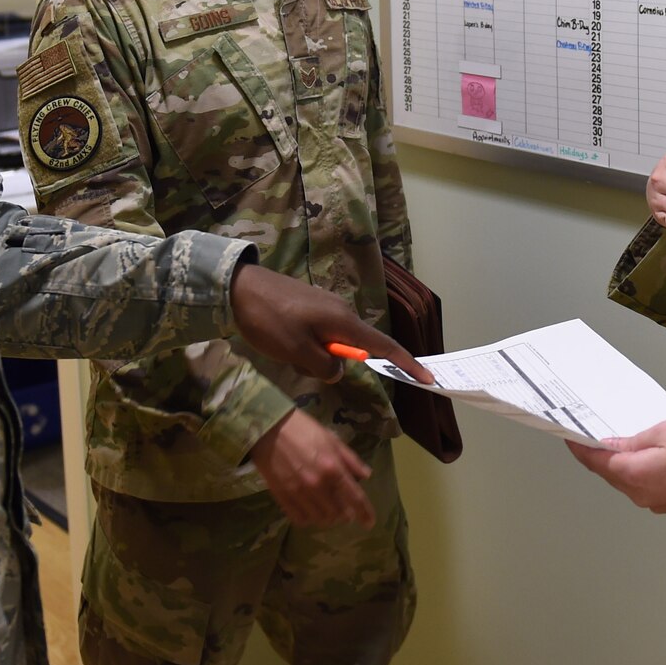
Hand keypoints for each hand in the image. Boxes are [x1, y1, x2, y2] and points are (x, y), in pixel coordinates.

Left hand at [228, 264, 434, 384]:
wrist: (238, 286)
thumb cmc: (269, 320)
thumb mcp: (297, 352)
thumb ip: (324, 366)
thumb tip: (338, 370)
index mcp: (343, 322)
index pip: (384, 346)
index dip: (406, 363)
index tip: (427, 378)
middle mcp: (341, 312)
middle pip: (354, 347)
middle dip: (335, 363)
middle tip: (299, 361)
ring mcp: (325, 306)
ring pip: (333, 343)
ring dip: (315, 356)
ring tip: (284, 349)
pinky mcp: (311, 305)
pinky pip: (320, 333)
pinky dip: (308, 346)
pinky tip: (282, 341)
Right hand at [250, 411, 374, 526]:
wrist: (268, 428)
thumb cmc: (303, 429)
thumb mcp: (331, 439)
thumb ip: (350, 459)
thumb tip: (366, 475)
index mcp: (333, 468)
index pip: (355, 497)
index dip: (365, 513)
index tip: (370, 523)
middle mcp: (318, 485)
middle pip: (338, 513)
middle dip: (345, 515)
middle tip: (345, 511)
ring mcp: (299, 493)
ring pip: (320, 519)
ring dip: (328, 518)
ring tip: (329, 512)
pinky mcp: (282, 497)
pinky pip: (299, 519)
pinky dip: (308, 519)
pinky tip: (310, 512)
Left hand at [567, 419, 665, 513]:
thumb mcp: (664, 432)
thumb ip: (631, 441)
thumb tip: (609, 445)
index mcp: (633, 475)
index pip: (595, 461)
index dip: (579, 446)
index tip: (567, 433)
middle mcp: (638, 494)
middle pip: (608, 472)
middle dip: (597, 454)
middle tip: (588, 431)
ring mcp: (652, 502)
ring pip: (624, 480)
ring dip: (616, 463)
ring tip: (613, 439)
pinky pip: (640, 485)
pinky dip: (634, 470)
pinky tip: (639, 455)